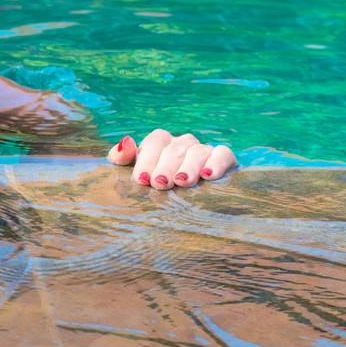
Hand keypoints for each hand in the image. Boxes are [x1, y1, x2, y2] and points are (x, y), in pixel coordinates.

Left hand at [106, 129, 236, 188]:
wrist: (183, 204)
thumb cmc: (151, 185)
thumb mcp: (135, 171)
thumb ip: (123, 156)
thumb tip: (125, 142)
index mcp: (160, 143)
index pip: (155, 142)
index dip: (148, 159)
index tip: (143, 179)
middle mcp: (181, 143)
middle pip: (174, 149)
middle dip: (165, 166)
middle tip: (160, 184)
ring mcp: (202, 149)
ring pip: (196, 151)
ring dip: (189, 166)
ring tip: (182, 181)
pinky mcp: (223, 158)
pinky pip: (223, 153)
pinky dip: (217, 162)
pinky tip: (209, 175)